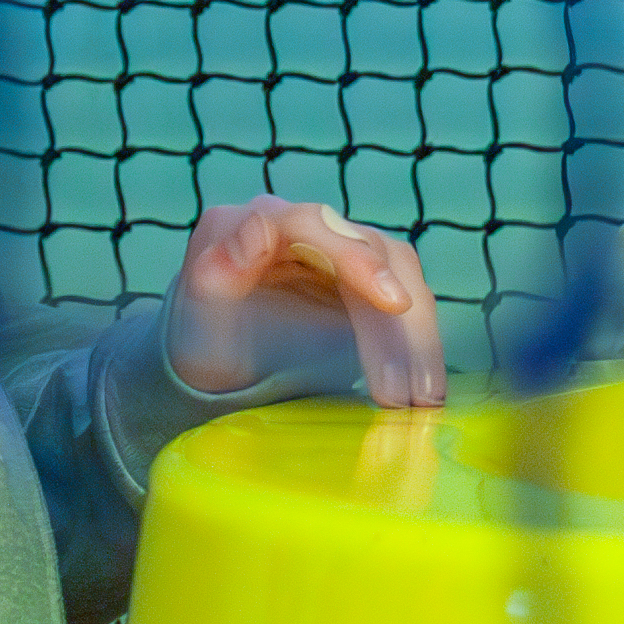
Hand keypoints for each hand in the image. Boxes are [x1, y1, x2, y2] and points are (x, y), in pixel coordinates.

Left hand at [167, 192, 447, 409]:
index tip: (393, 302)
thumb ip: (217, 270)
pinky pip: (406, 299)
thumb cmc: (202, 339)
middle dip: (398, 323)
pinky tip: (423, 391)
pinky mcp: (367, 276)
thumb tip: (257, 228)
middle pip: (370, 251)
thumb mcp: (200, 315)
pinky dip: (419, 344)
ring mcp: (341, 246)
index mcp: (257, 221)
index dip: (358, 258)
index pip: (315, 225)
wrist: (216, 360)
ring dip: (419, 338)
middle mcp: (305, 225)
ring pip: (400, 273)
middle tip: (407, 393)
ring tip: (422, 401)